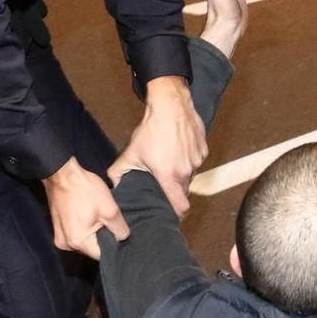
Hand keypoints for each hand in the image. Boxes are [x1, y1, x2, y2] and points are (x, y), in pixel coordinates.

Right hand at [44, 158, 127, 257]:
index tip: (121, 236)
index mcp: (78, 242)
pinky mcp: (58, 228)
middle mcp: (66, 244)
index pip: (101, 255)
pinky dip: (84, 227)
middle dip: (103, 238)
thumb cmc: (84, 189)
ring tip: (101, 218)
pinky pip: (76, 233)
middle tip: (112, 224)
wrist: (62, 173)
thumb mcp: (109, 209)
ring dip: (93, 232)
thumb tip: (124, 238)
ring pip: (84, 241)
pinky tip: (90, 215)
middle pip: (92, 249)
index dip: (114, 246)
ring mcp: (60, 236)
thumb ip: (120, 229)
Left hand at [125, 76, 207, 213]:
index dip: (178, 213)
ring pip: (191, 174)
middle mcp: (187, 171)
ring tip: (170, 160)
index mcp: (170, 176)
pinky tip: (178, 148)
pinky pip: (197, 160)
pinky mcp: (204, 148)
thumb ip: (119, 171)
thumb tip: (113, 184)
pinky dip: (189, 159)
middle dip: (176, 189)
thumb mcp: (131, 151)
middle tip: (164, 182)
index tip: (172, 213)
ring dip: (182, 172)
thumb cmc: (152, 128)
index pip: (181, 207)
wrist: (170, 104)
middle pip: (184, 190)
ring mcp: (197, 159)